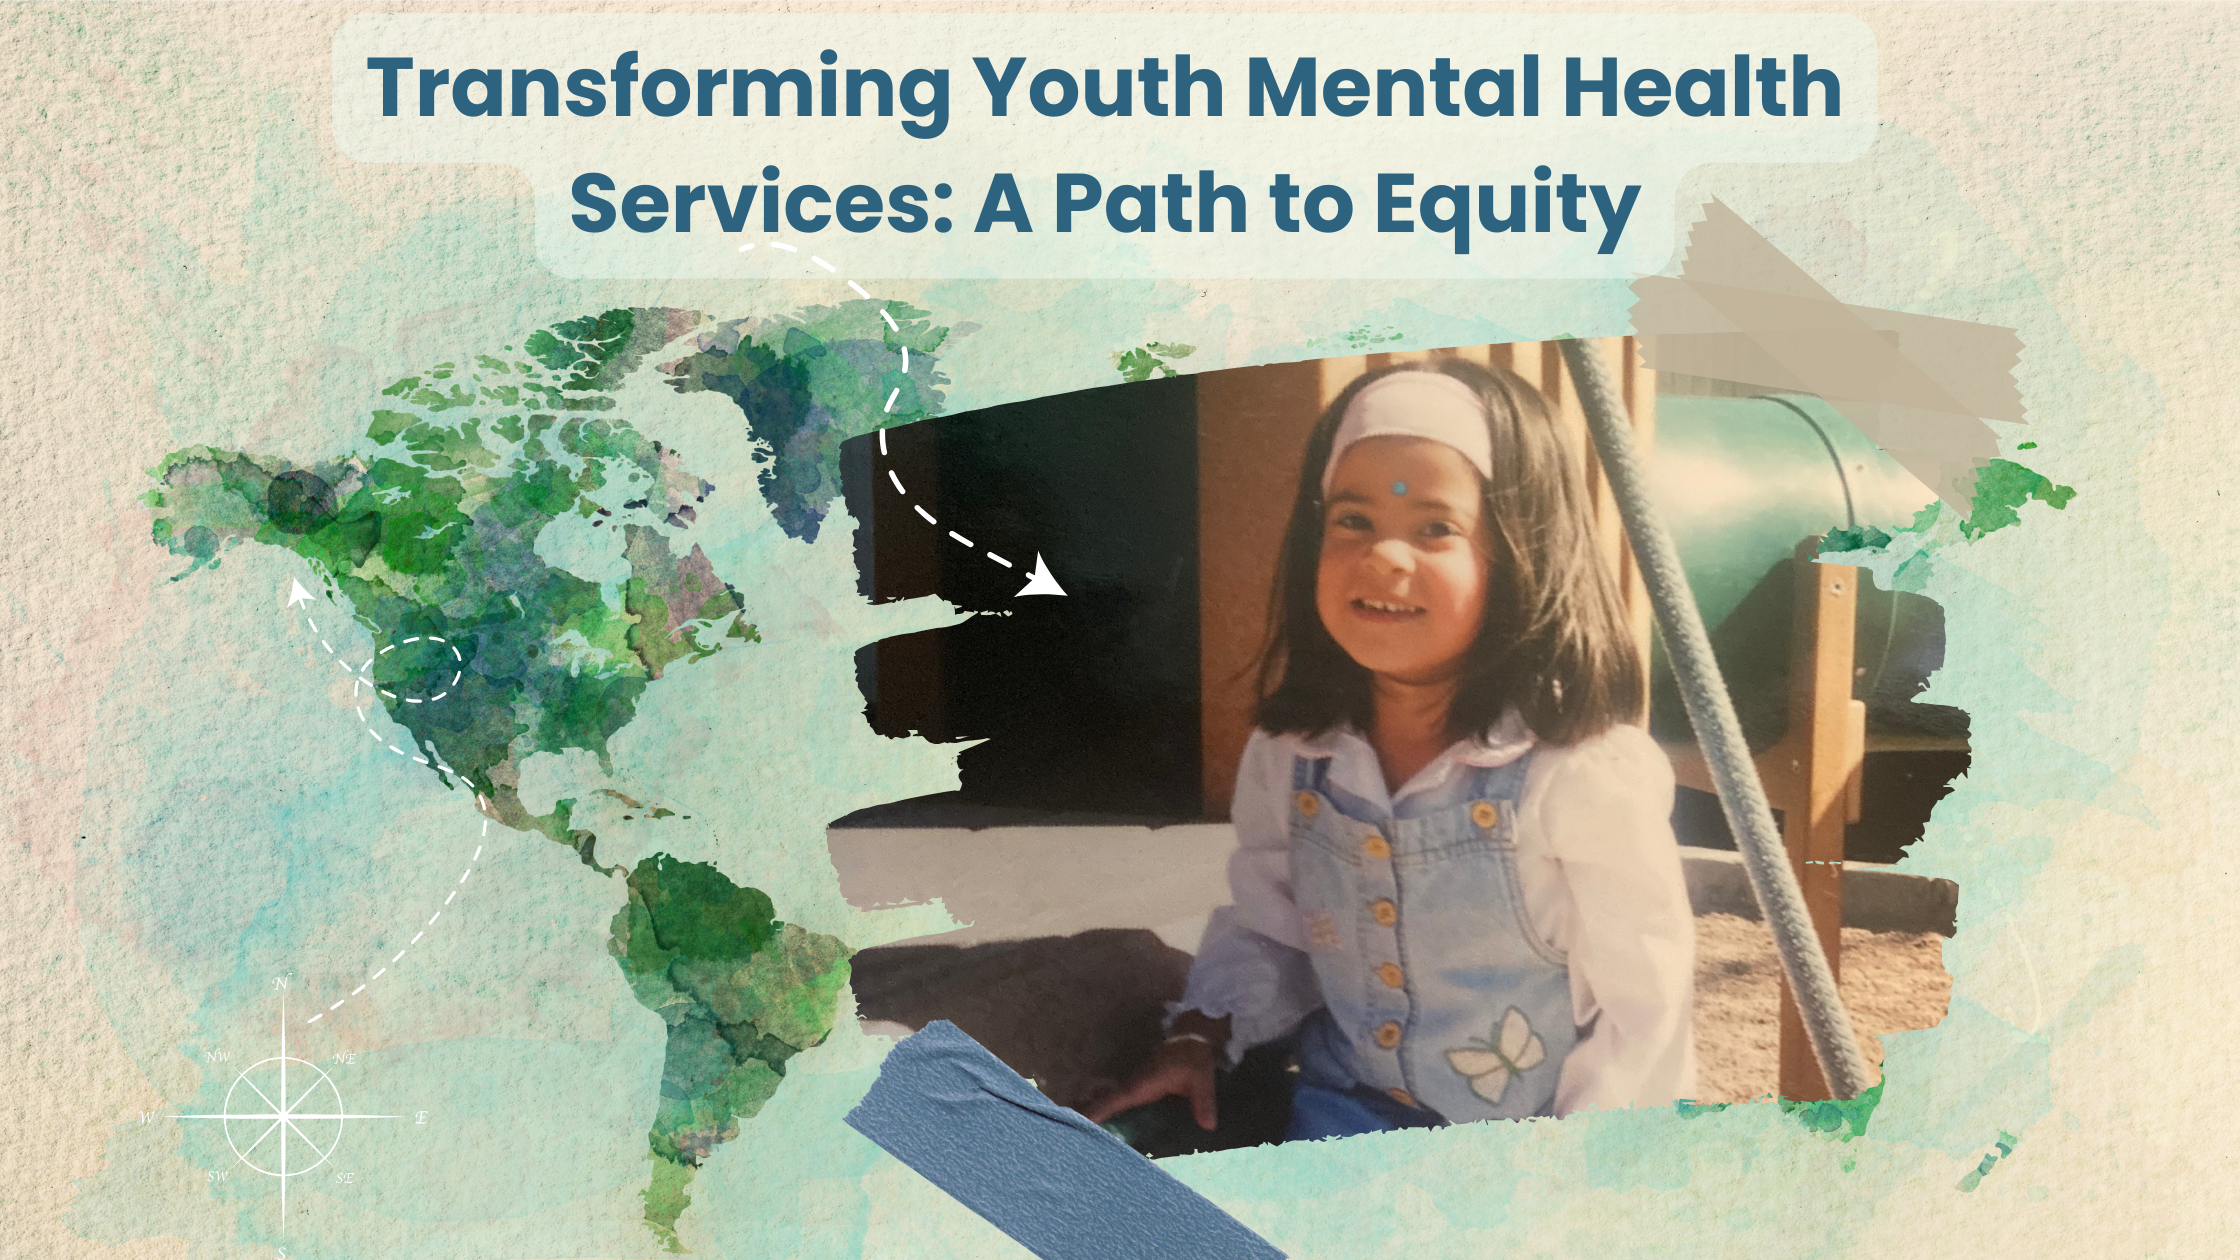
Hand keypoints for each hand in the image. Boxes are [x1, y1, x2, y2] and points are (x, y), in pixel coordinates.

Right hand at [1081, 1012, 1229, 1129]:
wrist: (1192, 1035)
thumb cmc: (1194, 1056)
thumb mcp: (1201, 1078)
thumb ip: (1203, 1102)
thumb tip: (1208, 1127)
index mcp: (1142, 1085)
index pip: (1113, 1101)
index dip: (1094, 1112)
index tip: (1074, 1122)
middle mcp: (1132, 1086)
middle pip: (1102, 1102)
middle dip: (1082, 1115)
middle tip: (1063, 1134)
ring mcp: (1134, 1086)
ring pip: (1108, 1101)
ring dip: (1091, 1113)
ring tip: (1072, 1133)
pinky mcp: (1139, 1088)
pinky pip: (1117, 1101)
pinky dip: (1105, 1111)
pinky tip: (1099, 1125)